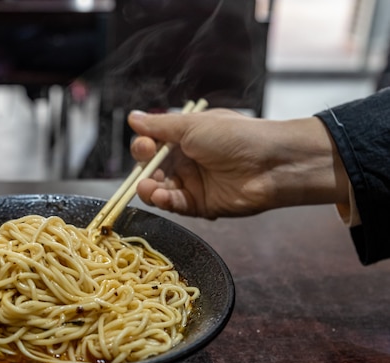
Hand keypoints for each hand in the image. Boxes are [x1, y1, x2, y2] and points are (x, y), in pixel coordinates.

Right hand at [127, 108, 348, 218]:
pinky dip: (165, 201)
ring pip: (160, 189)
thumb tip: (132, 118)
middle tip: (145, 171)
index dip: (144, 147)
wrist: (271, 164)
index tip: (145, 147)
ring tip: (148, 188)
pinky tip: (161, 197)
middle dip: (144, 170)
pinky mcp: (201, 205)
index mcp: (185, 138)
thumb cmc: (235, 137)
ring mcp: (193, 183)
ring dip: (149, 189)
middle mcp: (187, 160)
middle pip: (152, 169)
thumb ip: (159, 126)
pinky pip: (175, 205)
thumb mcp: (192, 125)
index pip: (153, 145)